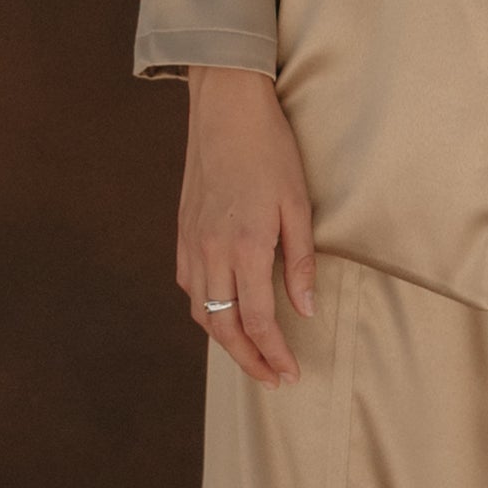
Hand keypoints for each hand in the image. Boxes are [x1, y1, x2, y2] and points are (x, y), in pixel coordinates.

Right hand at [177, 68, 316, 386]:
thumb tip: (305, 310)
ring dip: (225, 340)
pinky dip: (205, 309)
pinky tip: (223, 312)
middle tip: (271, 379)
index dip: (274, 354)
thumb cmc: (270, 150)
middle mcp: (212, 251)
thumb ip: (301, 261)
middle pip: (224, 326)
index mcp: (247, 246)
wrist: (225, 108)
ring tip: (250, 354)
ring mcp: (192, 242)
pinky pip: (189, 285)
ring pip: (201, 311)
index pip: (259, 320)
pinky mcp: (183, 232)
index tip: (290, 374)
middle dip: (248, 360)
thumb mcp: (299, 203)